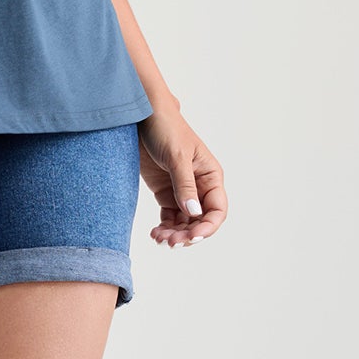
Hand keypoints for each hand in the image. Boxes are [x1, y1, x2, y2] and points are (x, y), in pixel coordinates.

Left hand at [137, 105, 225, 247]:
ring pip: (184, 222)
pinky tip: (155, 233)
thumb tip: (194, 214)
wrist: (141, 116)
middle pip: (200, 220)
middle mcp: (199, 186)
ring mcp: (182, 191)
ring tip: (160, 238)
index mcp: (210, 176)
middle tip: (171, 242)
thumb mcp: (177, 156)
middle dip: (188, 234)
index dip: (208, 227)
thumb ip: (185, 185)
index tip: (192, 237)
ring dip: (175, 234)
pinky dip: (164, 228)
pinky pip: (169, 217)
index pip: (217, 209)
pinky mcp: (165, 193)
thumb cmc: (165, 128)